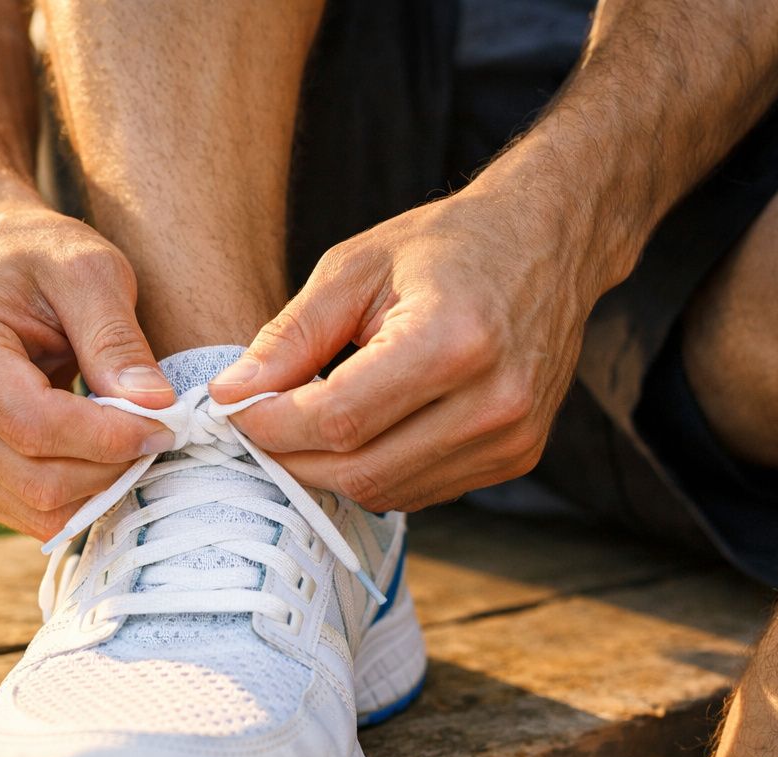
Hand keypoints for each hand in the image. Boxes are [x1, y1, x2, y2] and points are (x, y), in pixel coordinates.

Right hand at [0, 202, 175, 538]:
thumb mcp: (90, 271)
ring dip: (98, 485)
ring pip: (36, 506)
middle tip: (160, 432)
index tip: (166, 425)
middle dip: (111, 465)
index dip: (109, 438)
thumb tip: (156, 410)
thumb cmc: (39, 257)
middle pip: (36, 478)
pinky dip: (76, 494)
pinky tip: (98, 451)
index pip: (35, 425)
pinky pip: (27, 513)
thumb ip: (118, 341)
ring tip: (130, 437)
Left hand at [210, 191, 603, 511]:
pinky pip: (417, 491)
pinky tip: (362, 429)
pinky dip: (373, 470)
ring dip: (328, 467)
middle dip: (291, 455)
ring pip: (383, 490)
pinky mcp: (516, 458)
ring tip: (305, 421)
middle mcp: (494, 401)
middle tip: (257, 422)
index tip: (233, 409)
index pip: (338, 419)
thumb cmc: (446, 246)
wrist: (548, 243)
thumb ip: (290, 337)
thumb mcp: (355, 269)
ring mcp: (512, 438)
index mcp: (453, 340)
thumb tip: (229, 394)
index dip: (272, 424)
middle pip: (357, 468)